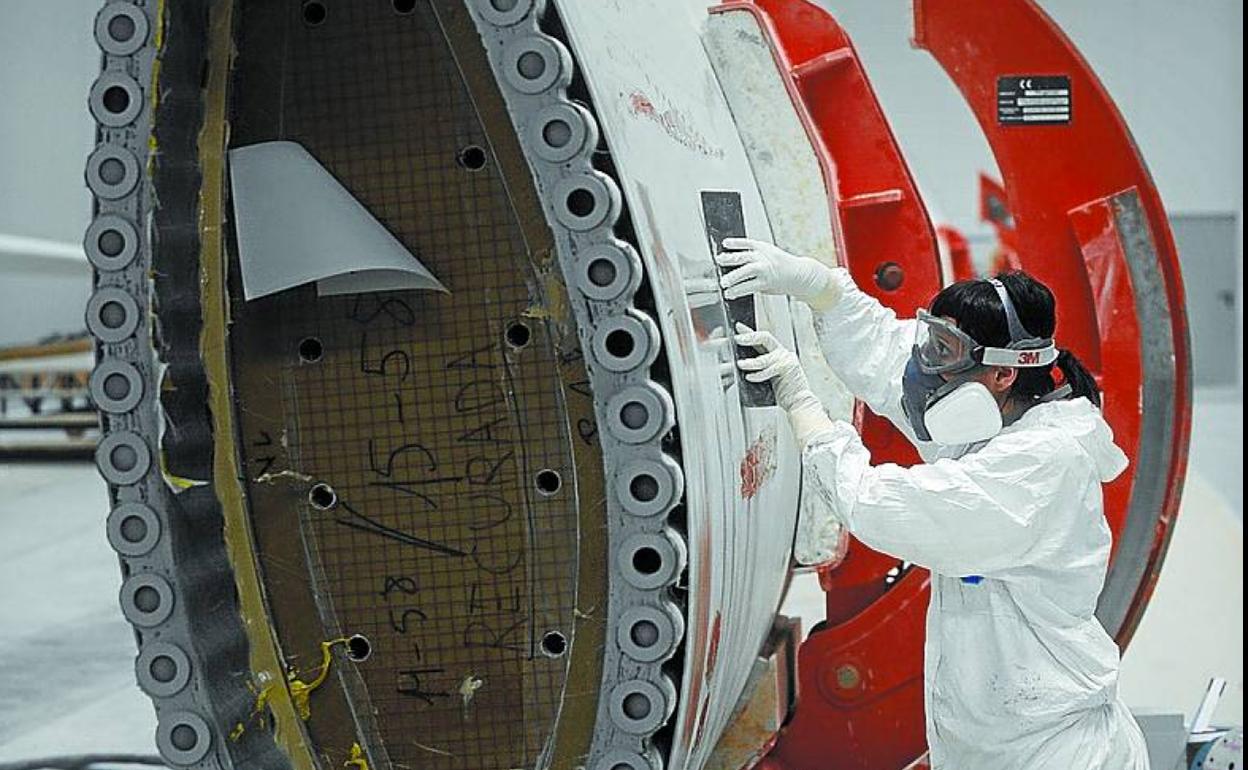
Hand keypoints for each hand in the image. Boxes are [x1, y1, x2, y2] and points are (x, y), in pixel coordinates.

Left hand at [716, 238, 841, 308]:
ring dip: (733, 277)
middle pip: (744, 256)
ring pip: (746, 271)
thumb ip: (752, 255)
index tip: (724, 243)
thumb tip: (730, 260)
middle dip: (730, 259)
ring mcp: (765, 270)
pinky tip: (730, 293)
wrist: (799, 274)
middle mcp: (764, 257)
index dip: (735, 243)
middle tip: (719, 261)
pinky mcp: (766, 283)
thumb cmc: (781, 264)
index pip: (747, 243)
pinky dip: (738, 290)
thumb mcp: (768, 253)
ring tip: (723, 284)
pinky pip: (750, 286)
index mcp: (763, 248)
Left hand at [733, 324, 811, 411]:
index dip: (749, 332)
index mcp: (778, 354)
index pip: (762, 339)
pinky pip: (769, 370)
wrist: (799, 403)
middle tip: (737, 339)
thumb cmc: (784, 393)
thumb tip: (738, 363)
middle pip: (765, 338)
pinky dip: (758, 374)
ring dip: (750, 362)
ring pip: (764, 358)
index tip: (737, 327)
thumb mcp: (769, 377)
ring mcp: (787, 360)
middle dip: (750, 337)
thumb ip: (759, 368)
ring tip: (740, 364)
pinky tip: (749, 377)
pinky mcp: (788, 369)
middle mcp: (783, 354)